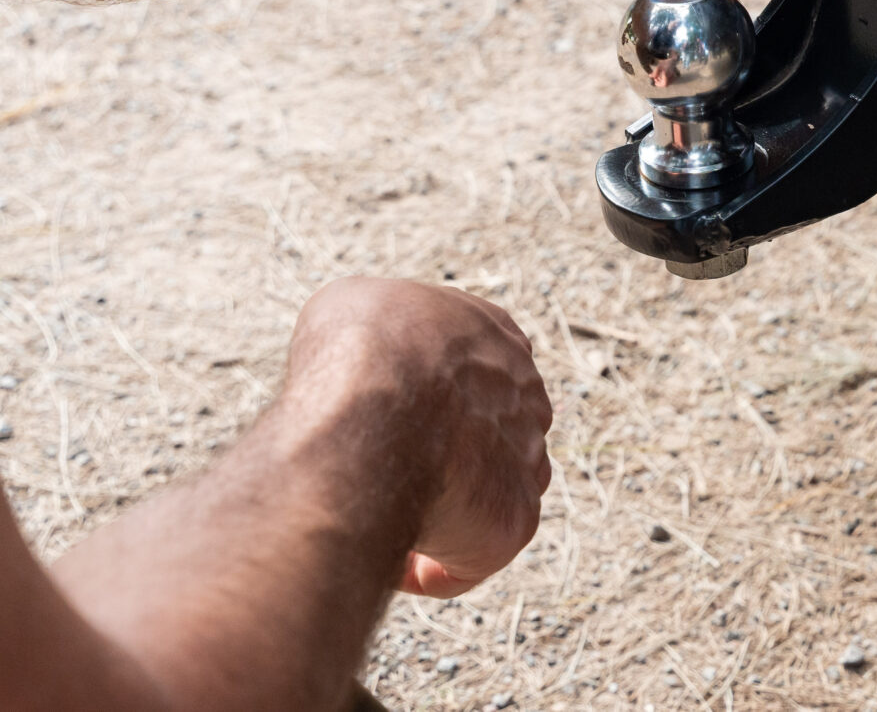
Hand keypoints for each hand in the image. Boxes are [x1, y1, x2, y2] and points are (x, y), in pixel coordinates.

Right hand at [276, 280, 552, 598]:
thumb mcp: (351, 308)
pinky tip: (393, 565)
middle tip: (381, 479)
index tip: (383, 424)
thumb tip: (359, 362)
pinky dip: (434, 569)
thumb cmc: (355, 351)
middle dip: (440, 462)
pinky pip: (474, 558)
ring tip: (379, 523)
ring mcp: (524, 458)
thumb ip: (373, 333)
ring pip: (483, 499)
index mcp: (495, 337)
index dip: (427, 404)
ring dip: (438, 518)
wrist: (376, 405)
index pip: (475, 374)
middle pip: (487, 437)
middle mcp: (525, 396)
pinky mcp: (514, 519)